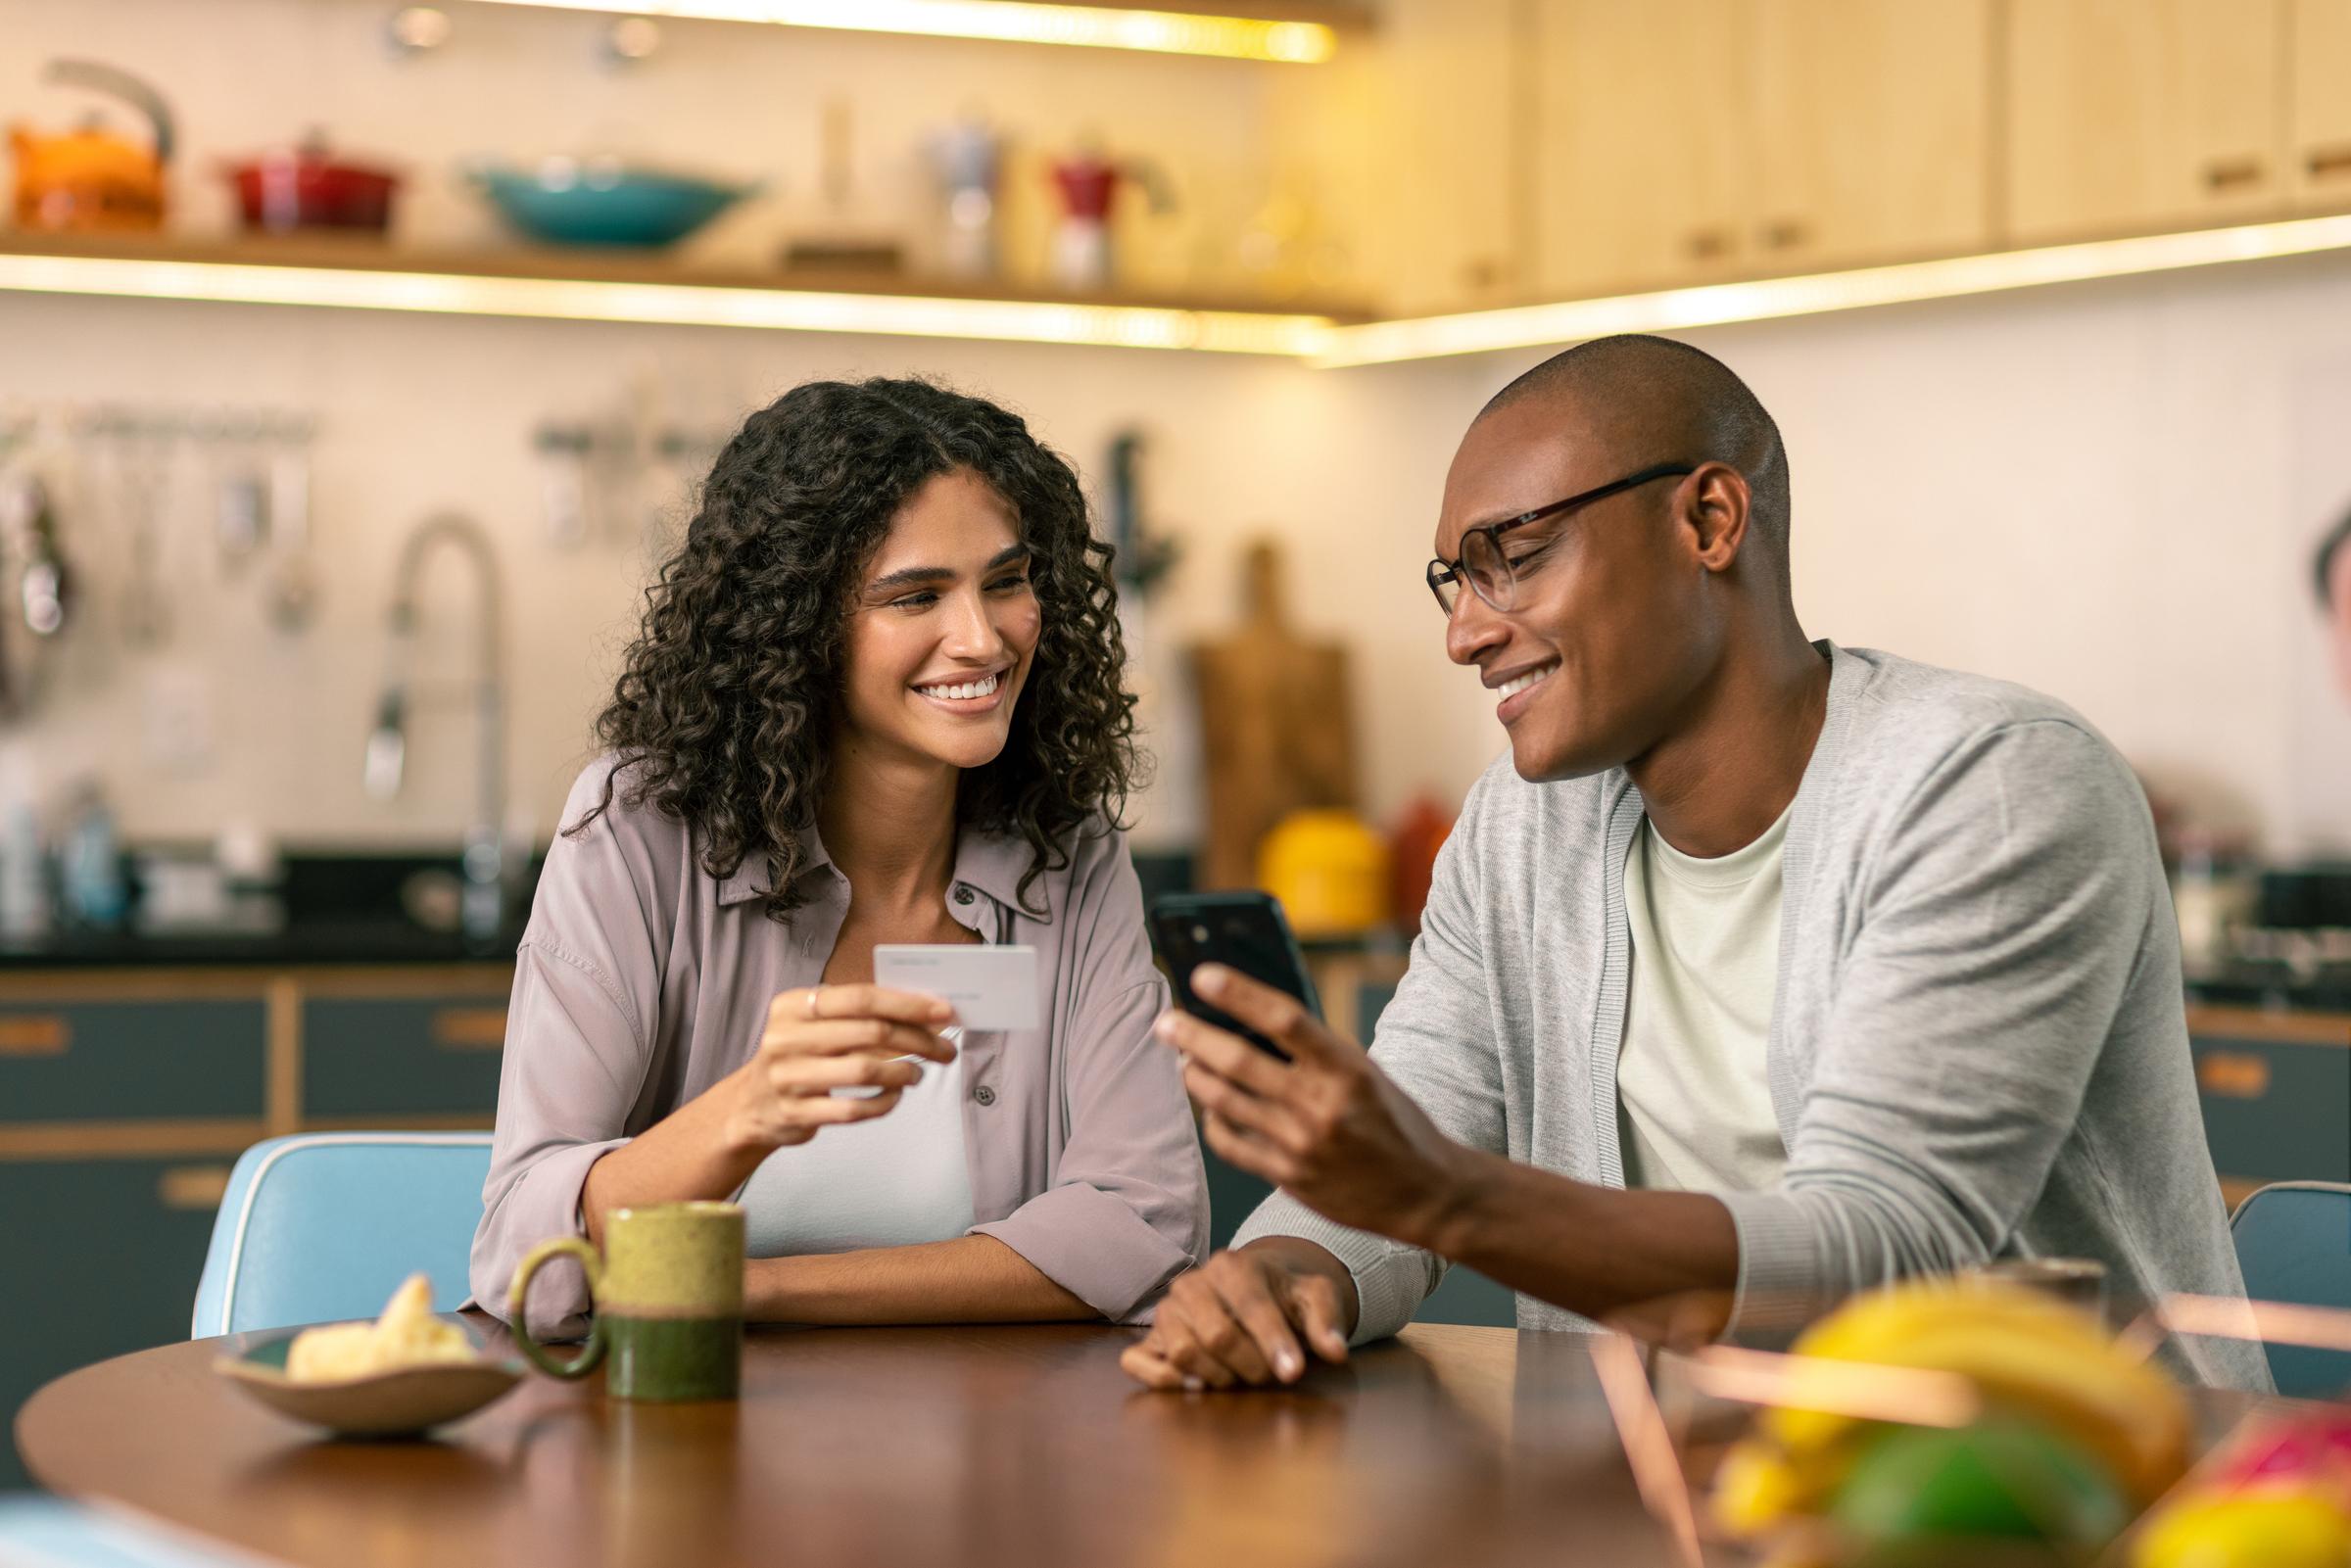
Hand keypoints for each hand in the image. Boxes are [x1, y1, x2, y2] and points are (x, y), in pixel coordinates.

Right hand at [726, 984, 957, 1151]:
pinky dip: (883, 1104)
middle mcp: (785, 1038)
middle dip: (917, 1040)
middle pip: (869, 1032)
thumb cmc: (801, 1056)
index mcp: (793, 1006)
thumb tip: (927, 1014)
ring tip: (918, 1074)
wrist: (752, 1104)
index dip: (907, 1004)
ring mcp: (787, 1077)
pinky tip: (894, 1096)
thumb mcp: (816, 1026)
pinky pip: (853, 1110)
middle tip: (944, 1049)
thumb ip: (861, 1015)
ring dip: (902, 1073)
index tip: (943, 1012)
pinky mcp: (794, 1113)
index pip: (860, 998)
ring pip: (863, 1071)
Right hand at [1120, 1242, 1354, 1389]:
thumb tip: (1335, 1351)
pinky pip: (1136, 1361)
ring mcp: (1166, 1311)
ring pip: (1182, 1352)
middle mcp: (1192, 1284)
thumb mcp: (1315, 1299)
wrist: (1251, 1291)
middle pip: (1217, 1336)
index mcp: (1233, 1266)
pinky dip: (1161, 1379)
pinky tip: (1192, 1387)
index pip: (1251, 1305)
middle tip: (1270, 1376)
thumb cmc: (1284, 1298)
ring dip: (1218, 1378)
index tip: (1294, 1373)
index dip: (1273, 1341)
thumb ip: (1327, 1321)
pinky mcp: (1149, 1338)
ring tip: (1240, 1378)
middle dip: (1251, 1366)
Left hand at [1154, 964, 1476, 1246]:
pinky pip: (1232, 1143)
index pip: (1283, 1019)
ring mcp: (1300, 1145)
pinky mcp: (1288, 1178)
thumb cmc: (1394, 1121)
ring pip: (1225, 1101)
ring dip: (1196, 1075)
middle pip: (1239, 1061)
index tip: (1202, 975)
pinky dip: (1214, 1120)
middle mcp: (1321, 1105)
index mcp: (1347, 1068)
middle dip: (1193, 1036)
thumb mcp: (1366, 1073)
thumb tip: (1251, 1021)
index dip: (1238, 994)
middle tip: (1165, 1022)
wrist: (1425, 1193)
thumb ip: (1316, 1052)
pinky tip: (1210, 1106)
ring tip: (1184, 1059)